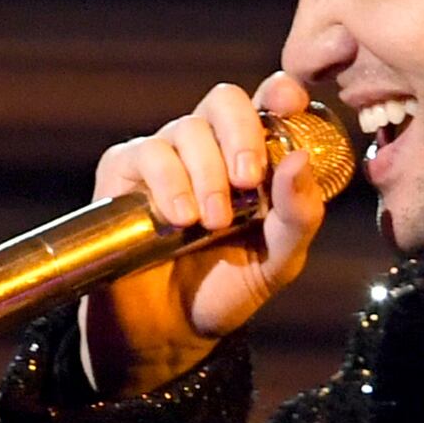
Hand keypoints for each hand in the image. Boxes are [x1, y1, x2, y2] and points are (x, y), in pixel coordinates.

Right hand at [81, 74, 332, 397]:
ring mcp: (166, 155)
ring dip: (206, 173)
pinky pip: (148, 153)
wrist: (169, 330)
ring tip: (211, 222)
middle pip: (225, 101)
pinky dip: (168, 182)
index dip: (281, 92)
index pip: (270, 102)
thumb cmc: (226, 287)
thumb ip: (299, 214)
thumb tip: (299, 160)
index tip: (291, 104)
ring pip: (187, 129)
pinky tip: (179, 218)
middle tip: (249, 180)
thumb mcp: (279, 260)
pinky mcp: (125, 171)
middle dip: (242, 134)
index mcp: (254, 156)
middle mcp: (210, 147)